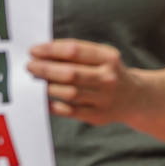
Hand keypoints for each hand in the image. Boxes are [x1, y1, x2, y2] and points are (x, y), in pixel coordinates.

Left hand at [27, 39, 142, 126]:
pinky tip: (43, 99)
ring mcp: (104, 98)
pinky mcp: (97, 115)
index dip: (51, 50)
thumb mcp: (103, 57)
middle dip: (45, 69)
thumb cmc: (109, 72)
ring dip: (47, 86)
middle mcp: (108, 77)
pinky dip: (53, 105)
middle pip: (70, 73)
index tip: (34, 50)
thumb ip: (78, 54)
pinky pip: (70, 111)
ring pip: (69, 93)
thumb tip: (44, 54)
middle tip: (29, 66)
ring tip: (34, 81)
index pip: (75, 50)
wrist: (134, 97)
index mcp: (109, 57)